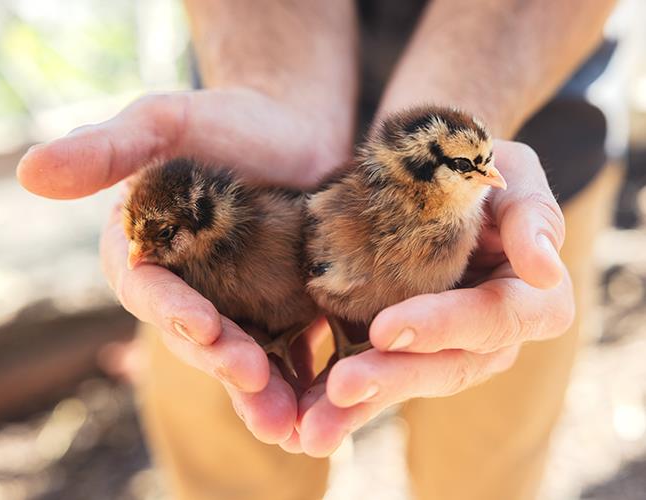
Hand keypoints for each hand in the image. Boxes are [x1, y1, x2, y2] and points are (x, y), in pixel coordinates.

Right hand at [17, 87, 348, 446]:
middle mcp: (188, 288)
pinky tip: (324, 396)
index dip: (171, 310)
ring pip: (243, 353)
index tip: (203, 326)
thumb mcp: (166, 122)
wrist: (295, 130)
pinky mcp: (281, 308)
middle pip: (199, 334)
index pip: (149, 290)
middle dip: (223, 361)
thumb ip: (108, 147)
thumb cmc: (226, 121)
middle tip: (252, 380)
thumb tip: (29, 171)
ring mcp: (236, 302)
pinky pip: (288, 346)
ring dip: (260, 389)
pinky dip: (302, 372)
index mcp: (147, 252)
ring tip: (286, 420)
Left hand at [296, 140, 574, 456]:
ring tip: (312, 431)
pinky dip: (342, 404)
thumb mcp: (512, 176)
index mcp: (528, 299)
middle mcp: (489, 337)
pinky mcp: (403, 351)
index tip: (387, 329)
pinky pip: (375, 378)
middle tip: (341, 389)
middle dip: (394, 378)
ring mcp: (444, 350)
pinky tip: (304, 422)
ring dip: (360, 407)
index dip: (444, 327)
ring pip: (406, 383)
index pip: (493, 318)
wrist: (435, 184)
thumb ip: (533, 216)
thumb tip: (546, 270)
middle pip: (448, 367)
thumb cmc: (476, 173)